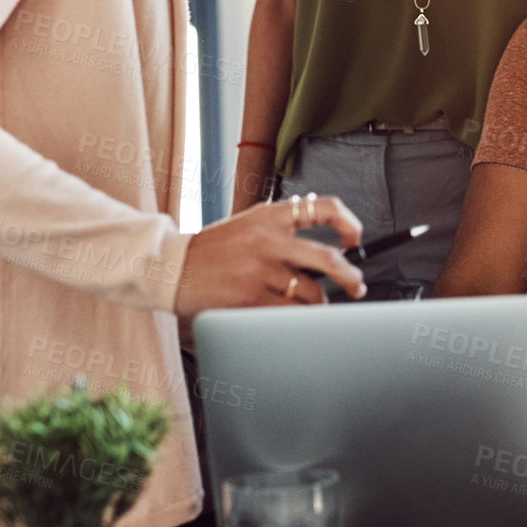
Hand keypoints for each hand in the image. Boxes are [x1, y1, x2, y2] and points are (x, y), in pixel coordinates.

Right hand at [175, 194, 365, 319]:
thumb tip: (327, 249)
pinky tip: (292, 318)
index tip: (355, 239)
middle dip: (350, 276)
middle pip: (327, 258)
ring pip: (310, 293)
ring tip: (305, 304)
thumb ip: (283, 229)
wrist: (169, 266)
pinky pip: (288, 314)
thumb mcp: (248, 223)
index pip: (323, 207)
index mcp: (270, 216)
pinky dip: (297, 319)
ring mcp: (258, 270)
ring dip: (316, 304)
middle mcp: (267, 240)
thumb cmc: (212, 249)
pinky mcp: (248, 299)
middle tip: (357, 286)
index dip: (348, 222)